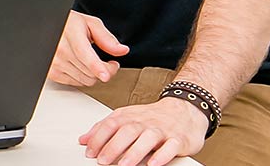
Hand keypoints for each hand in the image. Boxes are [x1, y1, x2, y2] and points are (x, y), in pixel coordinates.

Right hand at [49, 11, 128, 85]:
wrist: (49, 28)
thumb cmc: (69, 24)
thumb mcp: (90, 24)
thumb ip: (106, 38)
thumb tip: (122, 50)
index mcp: (70, 33)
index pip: (84, 53)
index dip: (97, 66)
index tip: (105, 75)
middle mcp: (59, 49)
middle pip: (90, 71)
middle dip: (106, 70)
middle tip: (109, 63)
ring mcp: (54, 62)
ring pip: (85, 80)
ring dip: (94, 75)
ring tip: (95, 63)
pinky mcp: (52, 72)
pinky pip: (75, 83)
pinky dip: (83, 77)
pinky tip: (82, 67)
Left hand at [79, 98, 207, 165]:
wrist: (185, 109)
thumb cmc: (152, 117)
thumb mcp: (126, 117)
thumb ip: (104, 128)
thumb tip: (84, 140)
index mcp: (130, 116)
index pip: (111, 124)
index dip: (98, 138)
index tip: (90, 151)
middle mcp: (145, 122)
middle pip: (127, 131)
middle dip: (113, 146)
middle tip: (103, 160)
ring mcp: (162, 130)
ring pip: (148, 138)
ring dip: (135, 152)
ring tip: (124, 164)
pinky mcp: (178, 139)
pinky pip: (171, 147)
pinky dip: (162, 155)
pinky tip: (153, 163)